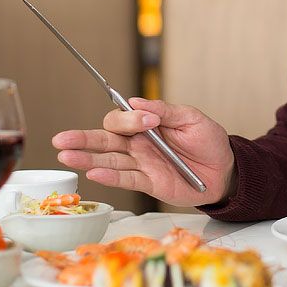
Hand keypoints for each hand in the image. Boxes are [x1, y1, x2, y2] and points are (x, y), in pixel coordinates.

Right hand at [52, 98, 235, 205]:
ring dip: (86, 158)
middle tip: (62, 139)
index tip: (148, 120)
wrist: (225, 170)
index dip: (129, 118)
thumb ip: (165, 111)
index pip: (123, 118)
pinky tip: (93, 173)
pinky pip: (126, 179)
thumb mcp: (192, 119)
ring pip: (108, 160)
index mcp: (147, 124)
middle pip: (105, 138)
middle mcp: (138, 144)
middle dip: (83, 138)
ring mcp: (141, 164)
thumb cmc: (209, 141)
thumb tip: (135, 102)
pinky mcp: (149, 183)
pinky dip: (110, 177)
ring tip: (65, 156)